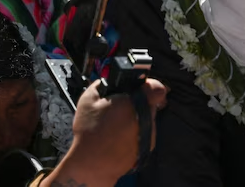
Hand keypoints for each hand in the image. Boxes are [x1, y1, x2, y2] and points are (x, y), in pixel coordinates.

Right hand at [40, 79, 167, 186]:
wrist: (92, 164)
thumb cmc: (90, 131)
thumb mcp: (88, 99)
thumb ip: (101, 84)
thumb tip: (108, 80)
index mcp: (137, 102)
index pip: (156, 87)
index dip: (148, 85)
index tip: (139, 88)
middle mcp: (148, 116)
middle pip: (149, 102)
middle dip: (137, 102)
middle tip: (120, 107)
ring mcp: (150, 132)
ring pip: (146, 117)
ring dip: (136, 117)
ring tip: (117, 123)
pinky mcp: (148, 145)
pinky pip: (144, 131)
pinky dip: (135, 131)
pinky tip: (119, 135)